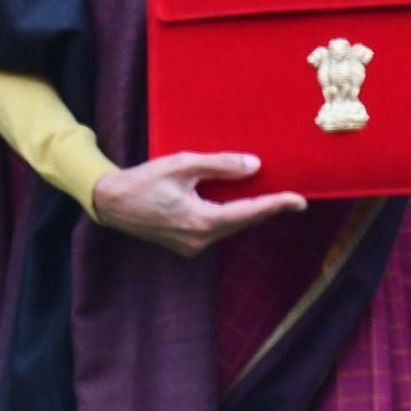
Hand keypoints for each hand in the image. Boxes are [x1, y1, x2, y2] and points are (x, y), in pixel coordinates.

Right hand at [91, 152, 306, 257]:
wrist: (111, 203)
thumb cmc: (144, 180)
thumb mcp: (183, 165)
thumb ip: (221, 165)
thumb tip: (254, 166)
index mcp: (202, 221)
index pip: (249, 212)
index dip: (277, 205)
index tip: (300, 201)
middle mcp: (200, 240)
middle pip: (243, 222)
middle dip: (267, 209)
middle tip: (292, 198)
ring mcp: (192, 246)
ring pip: (230, 227)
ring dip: (248, 212)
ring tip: (269, 198)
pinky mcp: (185, 244)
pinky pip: (217, 229)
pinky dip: (230, 215)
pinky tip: (237, 202)